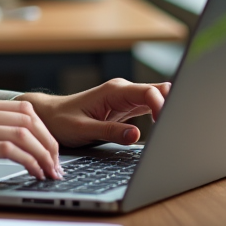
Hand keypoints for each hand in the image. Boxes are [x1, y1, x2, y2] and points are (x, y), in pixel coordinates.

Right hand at [0, 97, 61, 192]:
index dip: (43, 130)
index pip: (22, 109)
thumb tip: (6, 139)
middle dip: (50, 142)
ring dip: (43, 154)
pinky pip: (9, 149)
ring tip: (50, 172)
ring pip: (23, 133)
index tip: (51, 150)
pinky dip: (29, 161)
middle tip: (57, 164)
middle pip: (28, 118)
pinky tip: (33, 173)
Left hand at [18, 78, 170, 147]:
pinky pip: (149, 106)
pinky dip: (159, 114)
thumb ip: (110, 131)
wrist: (50, 116)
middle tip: (176, 126)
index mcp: (113, 91)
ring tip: (173, 128)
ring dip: (166, 110)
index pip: (148, 92)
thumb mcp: (84, 129)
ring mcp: (126, 98)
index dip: (161, 106)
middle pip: (158, 91)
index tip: (164, 124)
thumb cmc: (62, 120)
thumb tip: (136, 134)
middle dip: (171, 105)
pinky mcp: (126, 107)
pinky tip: (164, 126)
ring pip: (156, 98)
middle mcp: (122, 91)